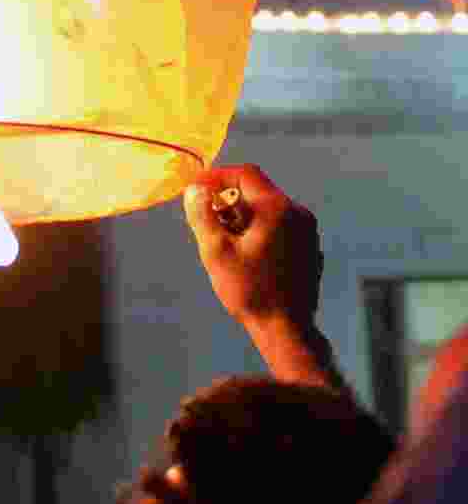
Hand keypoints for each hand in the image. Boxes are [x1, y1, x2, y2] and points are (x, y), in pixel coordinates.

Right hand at [183, 164, 322, 328]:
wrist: (286, 329)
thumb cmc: (249, 291)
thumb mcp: (216, 252)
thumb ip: (203, 216)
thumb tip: (194, 190)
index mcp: (277, 208)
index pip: (245, 174)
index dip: (217, 177)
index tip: (196, 190)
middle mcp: (298, 212)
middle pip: (257, 190)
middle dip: (228, 200)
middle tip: (208, 221)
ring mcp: (307, 230)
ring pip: (268, 208)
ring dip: (243, 216)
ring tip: (226, 241)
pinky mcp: (309, 246)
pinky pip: (280, 225)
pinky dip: (260, 229)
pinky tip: (247, 254)